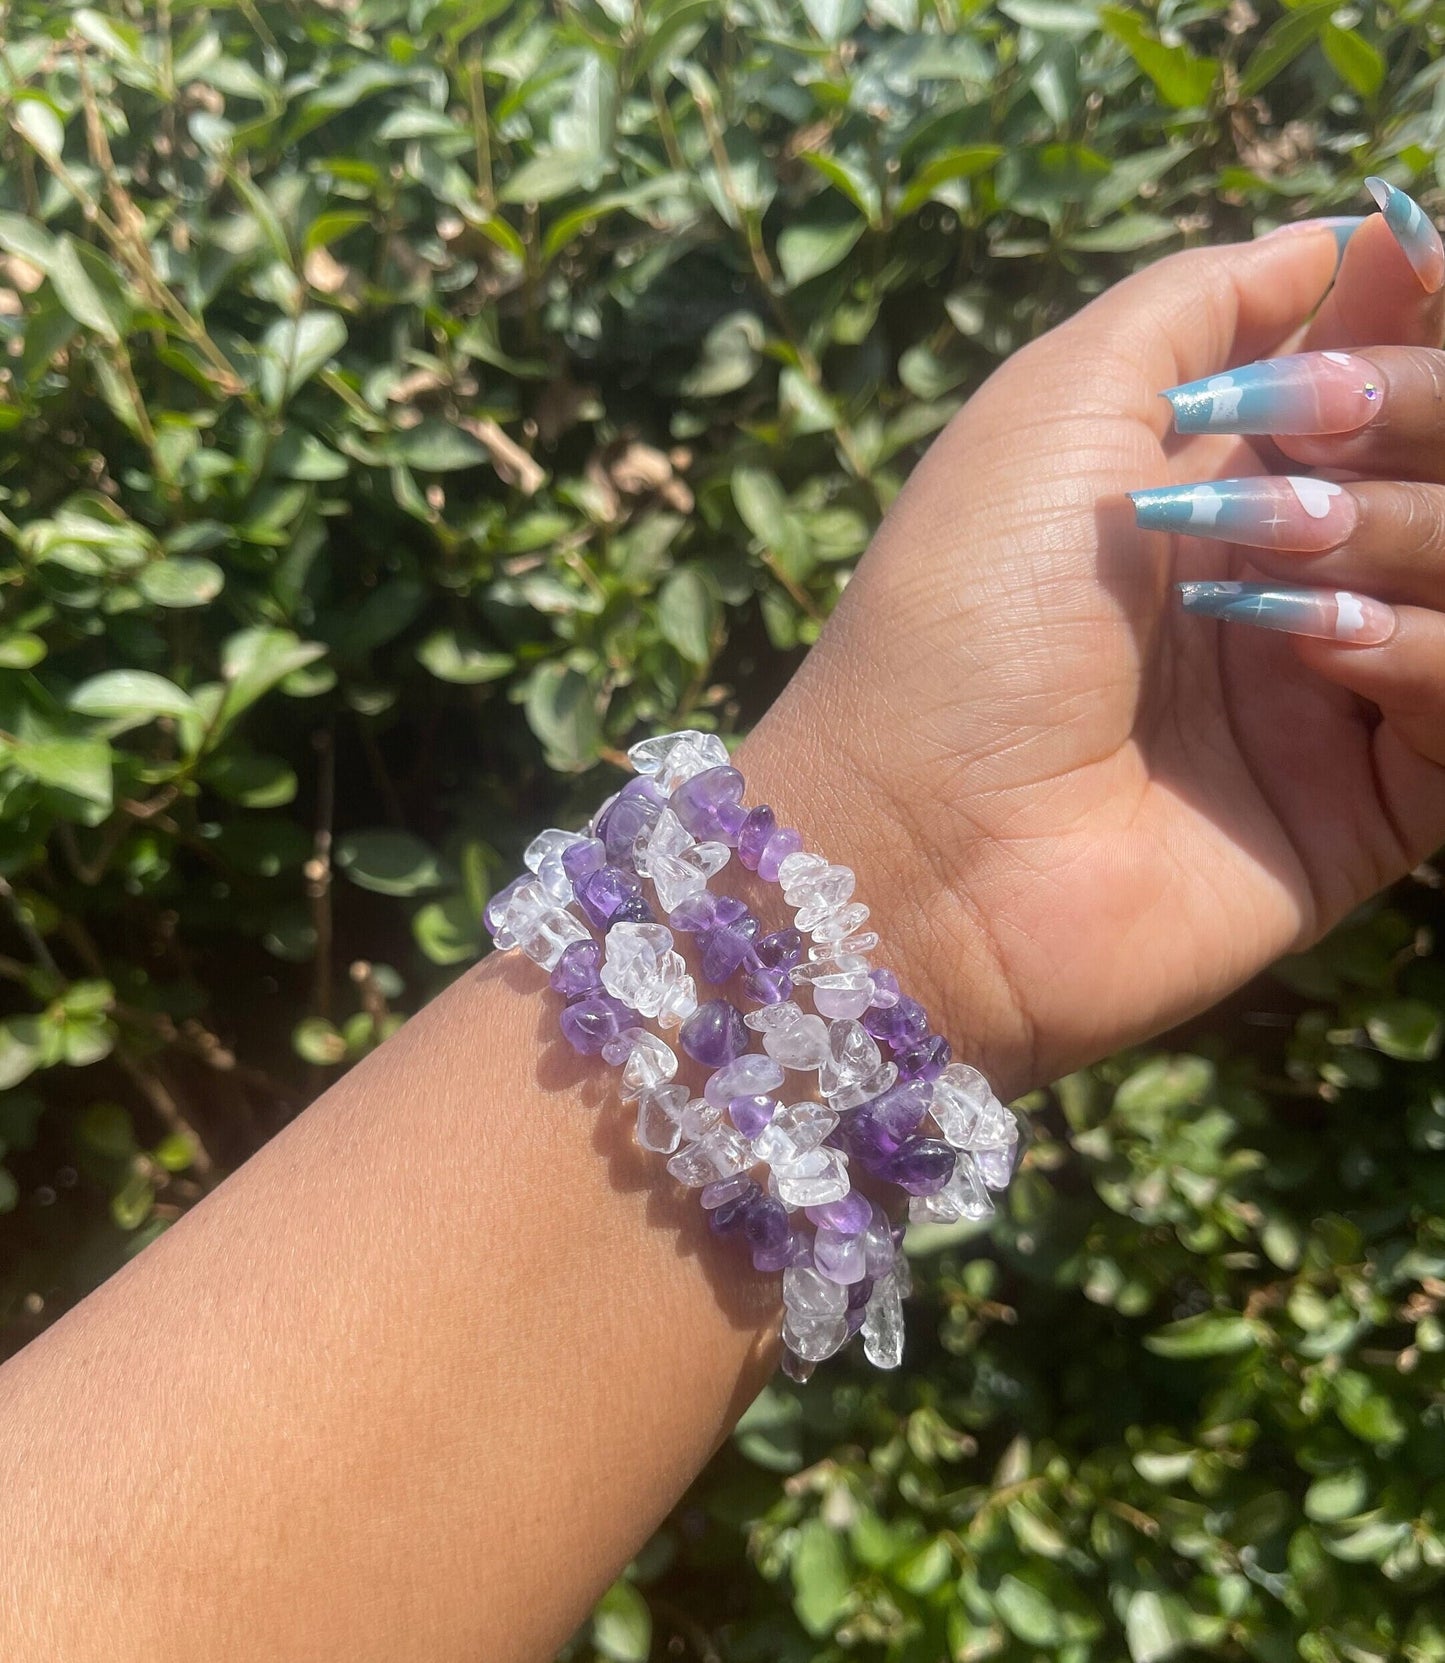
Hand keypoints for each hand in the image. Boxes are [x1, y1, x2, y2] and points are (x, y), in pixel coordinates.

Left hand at [737, 200, 1444, 1098]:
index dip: (1416, 315)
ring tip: (1284, 562)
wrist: (922, 840)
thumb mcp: (1055, 407)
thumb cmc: (964, 613)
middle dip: (1412, 416)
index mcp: (1219, 479)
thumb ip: (1194, 309)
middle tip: (1308, 450)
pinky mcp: (1363, 812)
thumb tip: (1341, 238)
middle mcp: (1290, 576)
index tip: (1421, 266)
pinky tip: (1324, 652)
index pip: (1387, 368)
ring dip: (1410, 533)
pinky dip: (1426, 654)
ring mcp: (1329, 697)